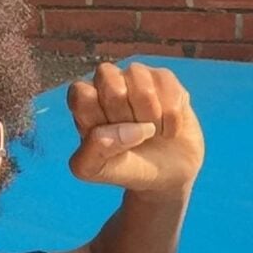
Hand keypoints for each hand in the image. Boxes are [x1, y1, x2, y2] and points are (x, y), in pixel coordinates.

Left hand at [67, 62, 204, 196]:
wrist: (165, 175)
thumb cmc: (124, 167)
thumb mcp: (96, 170)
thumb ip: (93, 152)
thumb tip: (125, 130)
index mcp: (83, 100)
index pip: (82, 93)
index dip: (97, 118)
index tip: (106, 139)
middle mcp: (107, 82)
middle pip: (110, 84)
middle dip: (124, 117)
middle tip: (130, 135)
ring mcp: (136, 76)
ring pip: (142, 85)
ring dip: (150, 119)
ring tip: (150, 132)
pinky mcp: (164, 78)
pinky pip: (169, 91)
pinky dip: (171, 120)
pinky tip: (167, 129)